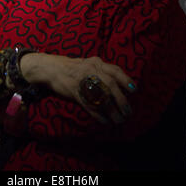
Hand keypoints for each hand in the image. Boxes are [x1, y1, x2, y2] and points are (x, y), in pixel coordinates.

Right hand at [20, 53, 136, 124]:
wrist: (51, 68)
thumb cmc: (72, 67)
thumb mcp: (88, 63)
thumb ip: (101, 70)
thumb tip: (118, 82)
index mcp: (96, 62)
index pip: (115, 70)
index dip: (125, 80)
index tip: (134, 90)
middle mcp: (91, 70)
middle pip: (110, 85)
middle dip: (121, 99)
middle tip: (128, 111)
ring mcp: (82, 81)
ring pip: (101, 97)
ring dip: (112, 111)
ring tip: (119, 120)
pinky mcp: (74, 92)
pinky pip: (89, 105)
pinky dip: (99, 115)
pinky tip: (105, 122)